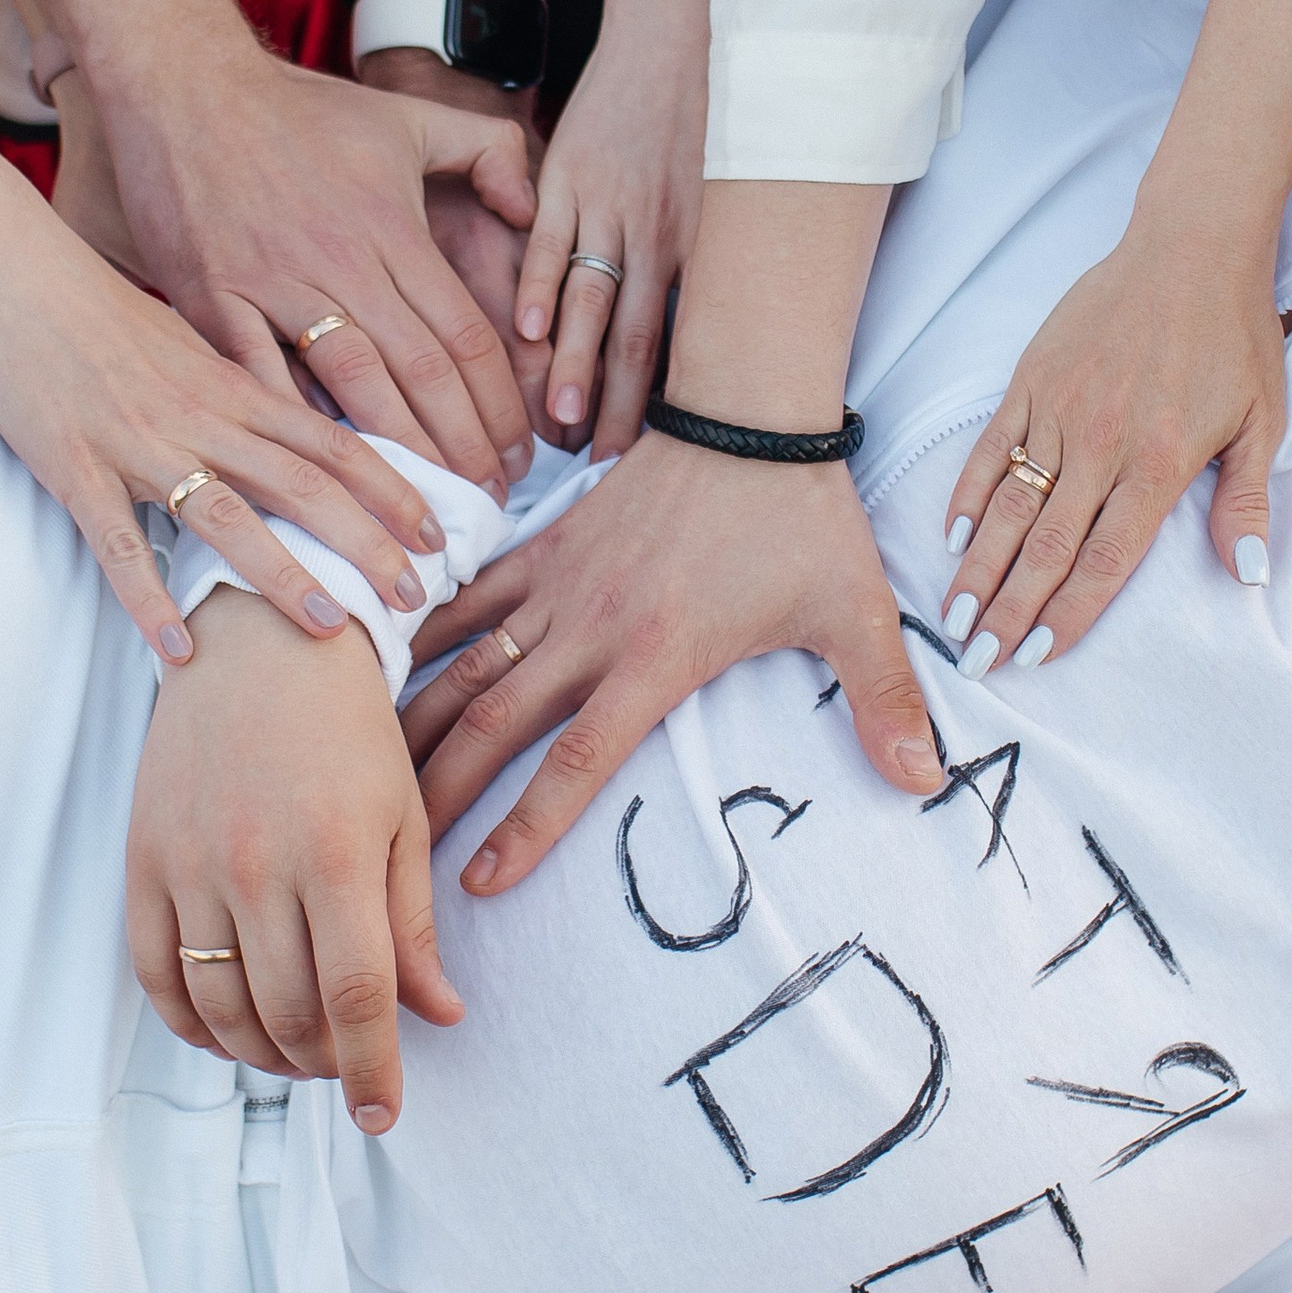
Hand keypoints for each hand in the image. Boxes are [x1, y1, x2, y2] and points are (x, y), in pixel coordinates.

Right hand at [0, 221, 449, 662]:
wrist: (7, 264)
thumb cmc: (98, 307)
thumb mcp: (190, 344)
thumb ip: (243, 393)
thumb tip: (296, 436)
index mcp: (234, 385)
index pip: (335, 442)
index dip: (393, 491)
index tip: (439, 536)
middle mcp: (200, 413)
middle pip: (303, 484)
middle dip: (367, 543)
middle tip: (419, 597)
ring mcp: (137, 441)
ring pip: (225, 515)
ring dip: (283, 574)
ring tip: (332, 629)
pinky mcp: (73, 465)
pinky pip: (118, 542)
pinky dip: (149, 598)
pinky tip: (180, 649)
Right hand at [100, 37, 539, 500]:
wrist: (180, 81)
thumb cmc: (295, 107)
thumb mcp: (405, 116)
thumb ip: (484, 150)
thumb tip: (533, 205)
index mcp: (392, 229)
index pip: (465, 335)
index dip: (499, 404)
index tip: (520, 454)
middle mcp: (341, 261)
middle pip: (420, 374)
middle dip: (462, 448)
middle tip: (487, 504)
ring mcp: (273, 283)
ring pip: (351, 387)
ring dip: (396, 457)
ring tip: (423, 514)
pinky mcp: (211, 299)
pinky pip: (258, 379)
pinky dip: (290, 430)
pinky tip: (320, 483)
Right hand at [127, 585, 461, 1126]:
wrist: (260, 644)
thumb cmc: (351, 730)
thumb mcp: (404, 819)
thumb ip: (414, 925)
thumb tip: (437, 1017)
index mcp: (336, 854)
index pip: (356, 998)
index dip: (372, 1070)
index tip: (382, 1114)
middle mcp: (256, 865)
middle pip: (286, 1015)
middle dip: (325, 1063)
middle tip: (348, 1067)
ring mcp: (190, 864)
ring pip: (219, 1007)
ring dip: (261, 1053)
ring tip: (298, 1052)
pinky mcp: (142, 859)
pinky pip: (153, 973)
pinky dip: (189, 1022)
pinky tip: (228, 1030)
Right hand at [399, 432, 942, 888]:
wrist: (751, 409)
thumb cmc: (803, 517)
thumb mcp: (857, 614)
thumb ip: (887, 703)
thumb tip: (927, 782)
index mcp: (657, 657)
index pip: (576, 762)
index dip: (526, 828)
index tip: (479, 883)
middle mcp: (592, 628)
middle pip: (493, 725)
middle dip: (438, 793)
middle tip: (391, 852)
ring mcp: (560, 583)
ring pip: (464, 664)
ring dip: (411, 722)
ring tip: (365, 776)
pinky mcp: (546, 543)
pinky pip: (468, 594)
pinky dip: (421, 630)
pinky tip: (374, 665)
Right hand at [512, 0, 709, 455]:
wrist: (678, 33)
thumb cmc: (705, 122)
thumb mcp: (714, 198)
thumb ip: (694, 262)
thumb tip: (689, 331)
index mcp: (692, 248)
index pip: (672, 343)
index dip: (654, 402)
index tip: (636, 453)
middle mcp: (655, 235)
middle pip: (633, 337)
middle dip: (614, 403)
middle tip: (594, 461)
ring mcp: (608, 206)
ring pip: (592, 298)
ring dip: (574, 362)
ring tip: (559, 418)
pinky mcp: (568, 174)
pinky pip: (550, 240)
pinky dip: (540, 285)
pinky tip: (531, 331)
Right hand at [938, 190, 1283, 673]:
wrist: (1192, 248)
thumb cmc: (1233, 337)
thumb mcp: (1262, 422)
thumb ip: (1246, 502)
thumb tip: (1248, 574)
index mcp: (1159, 465)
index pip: (1105, 560)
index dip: (1068, 613)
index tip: (1036, 655)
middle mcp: (1102, 445)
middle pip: (1046, 547)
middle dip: (1008, 610)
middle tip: (977, 659)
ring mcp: (1060, 411)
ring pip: (1010, 506)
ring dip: (978, 566)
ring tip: (951, 614)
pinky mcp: (1032, 380)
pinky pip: (992, 448)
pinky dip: (969, 492)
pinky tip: (953, 535)